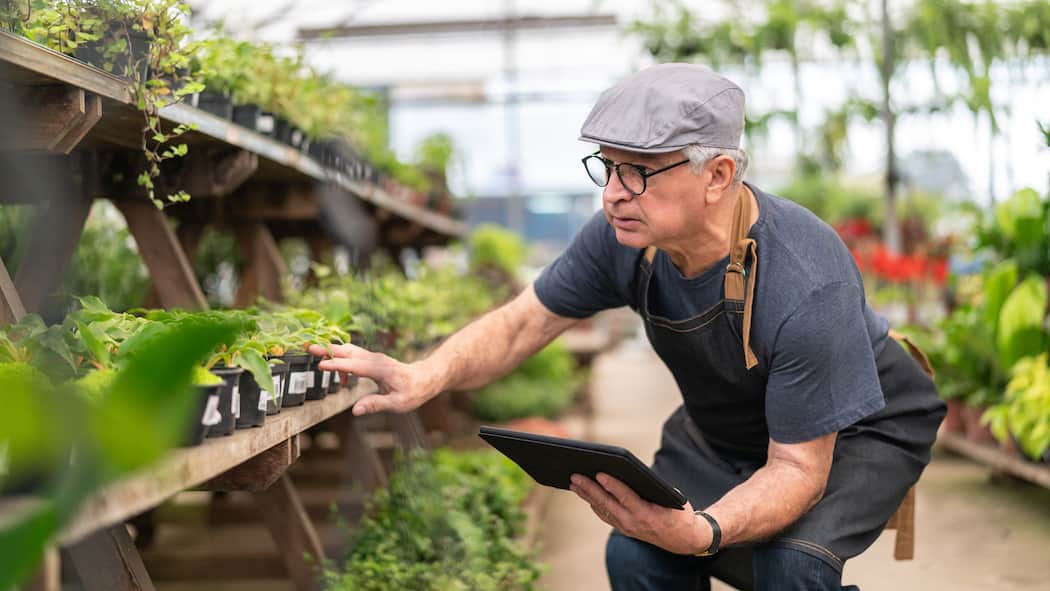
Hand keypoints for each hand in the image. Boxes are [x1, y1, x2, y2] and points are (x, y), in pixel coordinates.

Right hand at [308, 343, 436, 415]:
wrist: (426, 378)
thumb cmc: (414, 392)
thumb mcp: (398, 404)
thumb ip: (376, 404)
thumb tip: (355, 411)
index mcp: (381, 370)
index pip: (355, 366)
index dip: (337, 365)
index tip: (321, 366)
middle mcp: (376, 360)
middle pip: (349, 351)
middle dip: (328, 350)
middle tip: (309, 348)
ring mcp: (374, 357)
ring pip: (349, 350)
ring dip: (332, 352)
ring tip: (315, 355)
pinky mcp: (372, 359)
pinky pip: (353, 356)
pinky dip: (341, 360)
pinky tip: (341, 378)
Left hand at [569, 473, 709, 555]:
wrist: (683, 540)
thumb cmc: (678, 513)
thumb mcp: (670, 498)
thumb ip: (651, 488)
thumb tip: (628, 472)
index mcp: (647, 514)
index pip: (625, 497)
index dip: (612, 485)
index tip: (599, 473)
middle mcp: (633, 523)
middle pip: (607, 503)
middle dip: (589, 488)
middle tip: (575, 475)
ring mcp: (626, 528)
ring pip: (602, 509)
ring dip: (587, 496)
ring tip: (574, 483)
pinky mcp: (624, 529)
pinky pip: (606, 516)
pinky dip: (594, 504)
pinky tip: (586, 495)